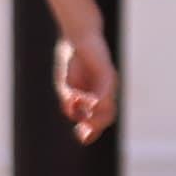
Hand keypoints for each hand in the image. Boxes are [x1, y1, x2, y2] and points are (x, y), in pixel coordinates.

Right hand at [51, 29, 118, 143]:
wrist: (77, 37)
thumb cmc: (72, 61)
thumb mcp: (67, 86)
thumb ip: (70, 101)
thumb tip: (75, 117)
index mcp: (95, 96)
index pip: (99, 119)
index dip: (92, 132)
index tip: (83, 138)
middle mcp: (105, 92)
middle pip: (106, 117)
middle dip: (95, 128)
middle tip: (83, 134)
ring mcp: (108, 82)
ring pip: (108, 107)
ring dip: (96, 117)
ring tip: (85, 121)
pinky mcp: (106, 72)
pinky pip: (105, 90)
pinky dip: (98, 101)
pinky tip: (91, 105)